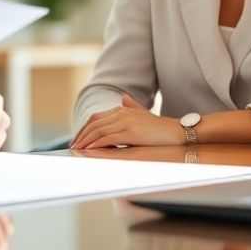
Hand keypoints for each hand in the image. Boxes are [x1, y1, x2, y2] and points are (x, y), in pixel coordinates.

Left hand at [70, 94, 185, 148]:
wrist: (179, 132)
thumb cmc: (162, 128)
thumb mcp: (144, 115)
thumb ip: (132, 107)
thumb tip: (123, 98)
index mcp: (123, 109)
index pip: (96, 118)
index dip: (84, 129)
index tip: (76, 139)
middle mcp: (122, 112)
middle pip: (94, 123)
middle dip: (81, 135)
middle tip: (72, 147)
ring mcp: (127, 122)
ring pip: (99, 131)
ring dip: (86, 141)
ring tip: (77, 150)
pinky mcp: (132, 133)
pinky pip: (109, 139)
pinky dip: (96, 144)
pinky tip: (90, 151)